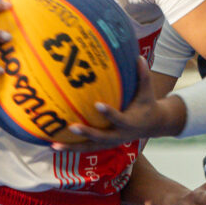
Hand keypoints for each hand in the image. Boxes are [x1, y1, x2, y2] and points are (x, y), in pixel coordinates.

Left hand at [58, 56, 183, 149]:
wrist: (152, 125)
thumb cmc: (146, 104)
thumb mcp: (147, 92)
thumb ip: (143, 75)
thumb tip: (138, 56)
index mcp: (129, 123)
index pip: (118, 118)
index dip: (108, 113)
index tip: (97, 104)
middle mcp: (119, 135)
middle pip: (101, 137)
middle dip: (86, 133)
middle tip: (71, 127)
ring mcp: (110, 143)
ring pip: (90, 148)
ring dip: (72, 148)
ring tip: (54, 145)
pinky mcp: (104, 145)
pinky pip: (86, 148)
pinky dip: (71, 148)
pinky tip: (53, 145)